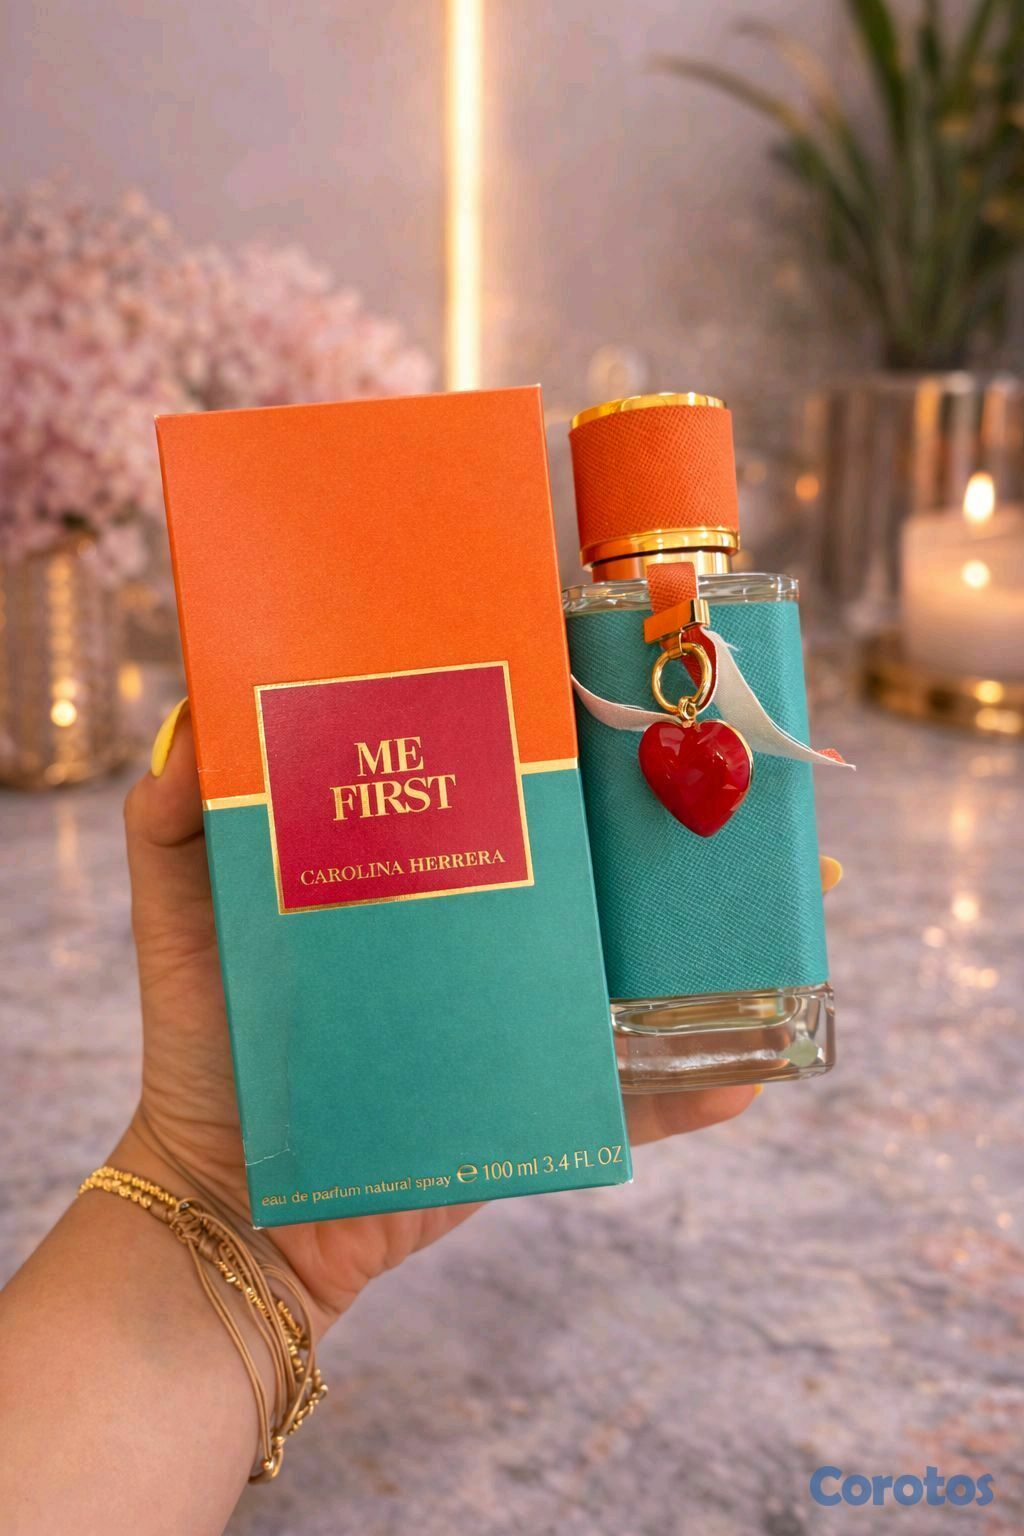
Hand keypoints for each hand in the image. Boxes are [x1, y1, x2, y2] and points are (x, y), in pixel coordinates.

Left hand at [123, 700, 841, 1337]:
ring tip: (784, 884)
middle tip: (735, 764)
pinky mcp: (530, 1098)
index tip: (620, 664)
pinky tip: (754, 1070)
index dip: (557, 719)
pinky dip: (690, 1093)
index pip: (496, 771)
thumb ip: (171, 822)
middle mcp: (479, 923)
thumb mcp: (180, 917)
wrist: (234, 1201)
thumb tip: (195, 722)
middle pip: (590, 855)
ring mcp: (514, 1012)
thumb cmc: (205, 1048)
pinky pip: (626, 1099)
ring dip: (711, 931)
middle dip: (667, 808)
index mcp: (418, 863)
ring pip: (632, 963)